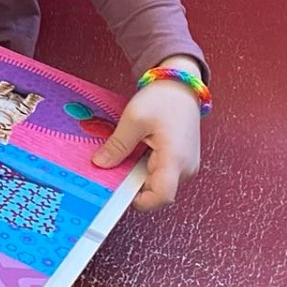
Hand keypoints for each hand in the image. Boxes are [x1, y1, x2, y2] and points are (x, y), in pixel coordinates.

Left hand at [91, 55, 203, 211]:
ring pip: (158, 183)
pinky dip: (146, 168)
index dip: (139, 200)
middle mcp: (186, 168)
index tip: (119, 190)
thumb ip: (117, 145)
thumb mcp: (134, 119)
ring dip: (139, 174)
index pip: (161, 197)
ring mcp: (186, 166)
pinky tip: (138, 151)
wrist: (181, 86)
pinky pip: (162, 174)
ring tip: (128, 153)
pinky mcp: (182, 162)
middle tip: (116, 165)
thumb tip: (100, 164)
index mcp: (175, 159)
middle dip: (134, 184)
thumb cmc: (163, 99)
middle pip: (157, 192)